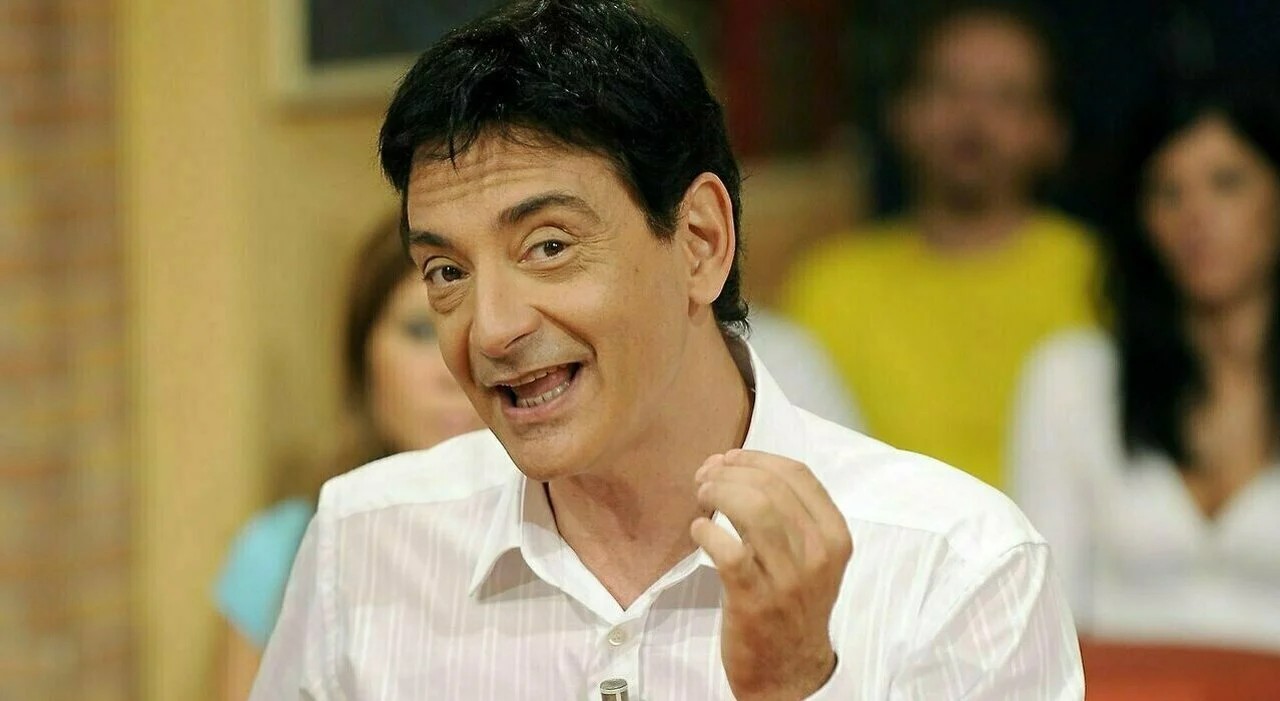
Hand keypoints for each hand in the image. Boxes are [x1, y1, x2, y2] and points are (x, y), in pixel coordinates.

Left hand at [691, 449, 852, 700]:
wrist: (789, 671)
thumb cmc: (793, 604)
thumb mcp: (811, 557)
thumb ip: (785, 514)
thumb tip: (729, 465)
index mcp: (835, 537)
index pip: (798, 474)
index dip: (756, 458)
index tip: (729, 459)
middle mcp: (817, 555)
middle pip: (770, 487)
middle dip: (730, 472)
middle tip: (706, 479)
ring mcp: (787, 579)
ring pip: (753, 510)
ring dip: (718, 493)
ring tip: (702, 497)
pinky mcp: (754, 600)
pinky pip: (727, 550)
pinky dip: (707, 531)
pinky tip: (700, 530)